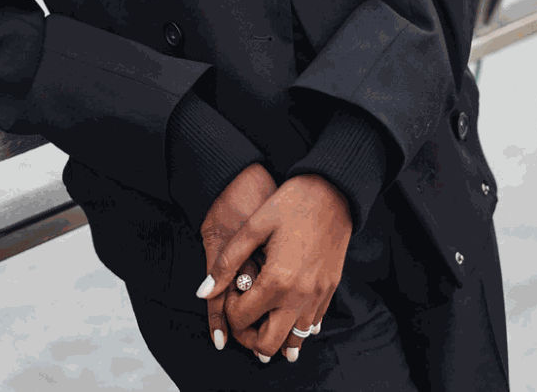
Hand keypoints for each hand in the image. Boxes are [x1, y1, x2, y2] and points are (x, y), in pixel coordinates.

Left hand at [197, 174, 351, 363]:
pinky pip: (312, 326)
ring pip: (293, 341)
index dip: (228, 312)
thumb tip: (203, 292)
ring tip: (262, 318)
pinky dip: (296, 326)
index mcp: (277, 280)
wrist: (333, 191)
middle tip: (242, 315)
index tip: (230, 292)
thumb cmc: (291, 203)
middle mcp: (299, 296)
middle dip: (248, 337)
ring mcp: (317, 296)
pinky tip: (285, 311)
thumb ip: (226, 262)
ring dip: (274, 336)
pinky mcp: (330, 291)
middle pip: (268, 345)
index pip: (243, 319)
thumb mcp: (253, 226)